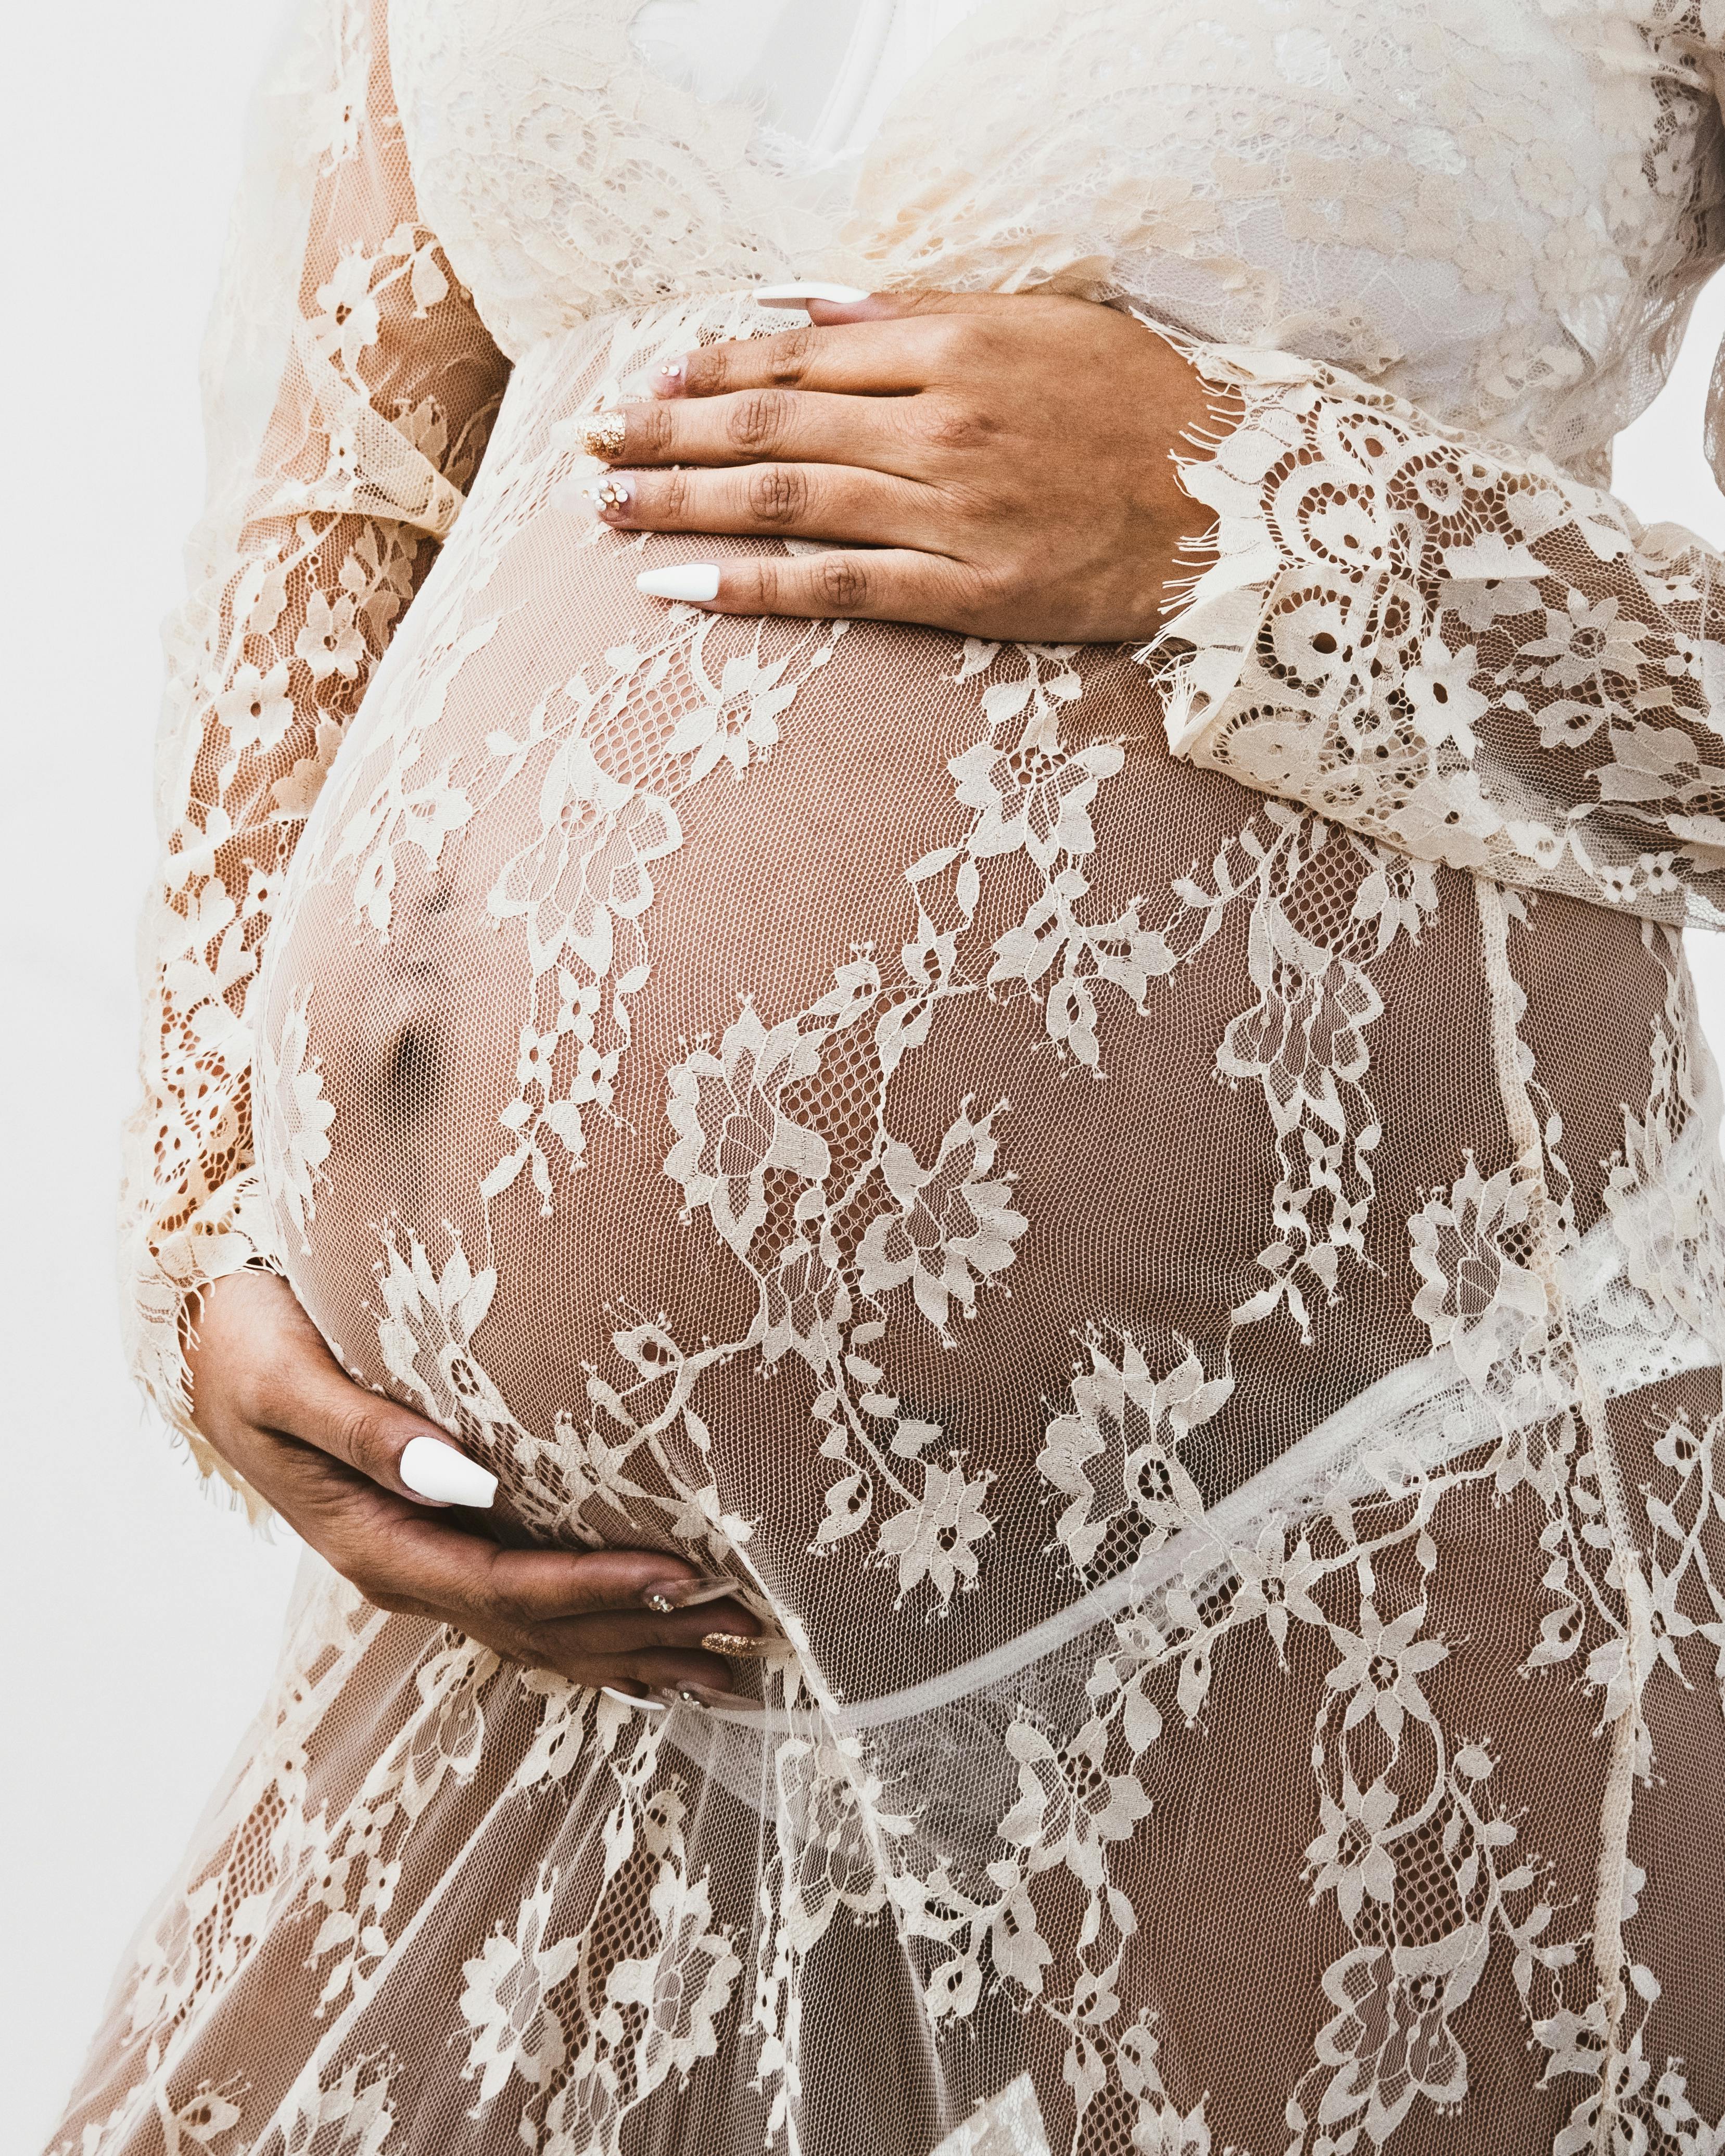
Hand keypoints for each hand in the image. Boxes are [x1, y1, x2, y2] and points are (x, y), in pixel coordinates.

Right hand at [185, 1270, 763, 1706]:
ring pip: (541, 1633)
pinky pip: (525, 1612)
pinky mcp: (438, 1547)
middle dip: (642, 1633)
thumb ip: (371, 1432)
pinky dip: (593, 1637)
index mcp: (379, 1542)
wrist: (210, 1353)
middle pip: (539, 1627)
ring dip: (634, 1649)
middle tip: (746, 1630)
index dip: (594, 1587)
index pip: (506, 1583)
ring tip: (729, 1659)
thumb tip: (464, 1476)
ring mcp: (423, 1568)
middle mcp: (408, 1571)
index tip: (679, 1578)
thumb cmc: (254, 1346)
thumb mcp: (293, 1380)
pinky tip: (652, 1655)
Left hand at [569, 290, 1222, 638]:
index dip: (710, 369)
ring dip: (681, 502)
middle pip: (769, 423)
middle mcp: (939, 424)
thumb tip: (808, 304)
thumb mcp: (1044, 323)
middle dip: (665, 431)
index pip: (799, 354)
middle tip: (588, 445)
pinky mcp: (966, 591)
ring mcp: (949, 511)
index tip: (647, 380)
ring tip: (604, 508)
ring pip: (784, 500)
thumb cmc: (1145, 408)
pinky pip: (835, 588)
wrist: (1240, 504)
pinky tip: (676, 588)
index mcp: (955, 347)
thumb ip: (921, 313)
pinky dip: (749, 586)